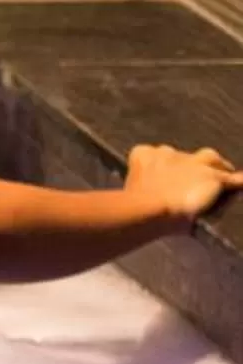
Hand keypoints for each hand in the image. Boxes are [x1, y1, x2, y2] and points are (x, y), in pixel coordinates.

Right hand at [124, 144, 242, 225]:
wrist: (150, 210)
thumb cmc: (133, 206)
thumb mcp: (131, 190)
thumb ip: (142, 188)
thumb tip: (144, 200)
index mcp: (145, 155)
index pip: (156, 154)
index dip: (163, 167)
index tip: (163, 179)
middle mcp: (169, 153)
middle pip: (186, 156)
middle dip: (190, 166)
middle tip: (191, 184)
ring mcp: (194, 164)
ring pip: (212, 160)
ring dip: (217, 168)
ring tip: (222, 179)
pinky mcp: (214, 178)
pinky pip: (235, 179)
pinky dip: (240, 181)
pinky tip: (242, 183)